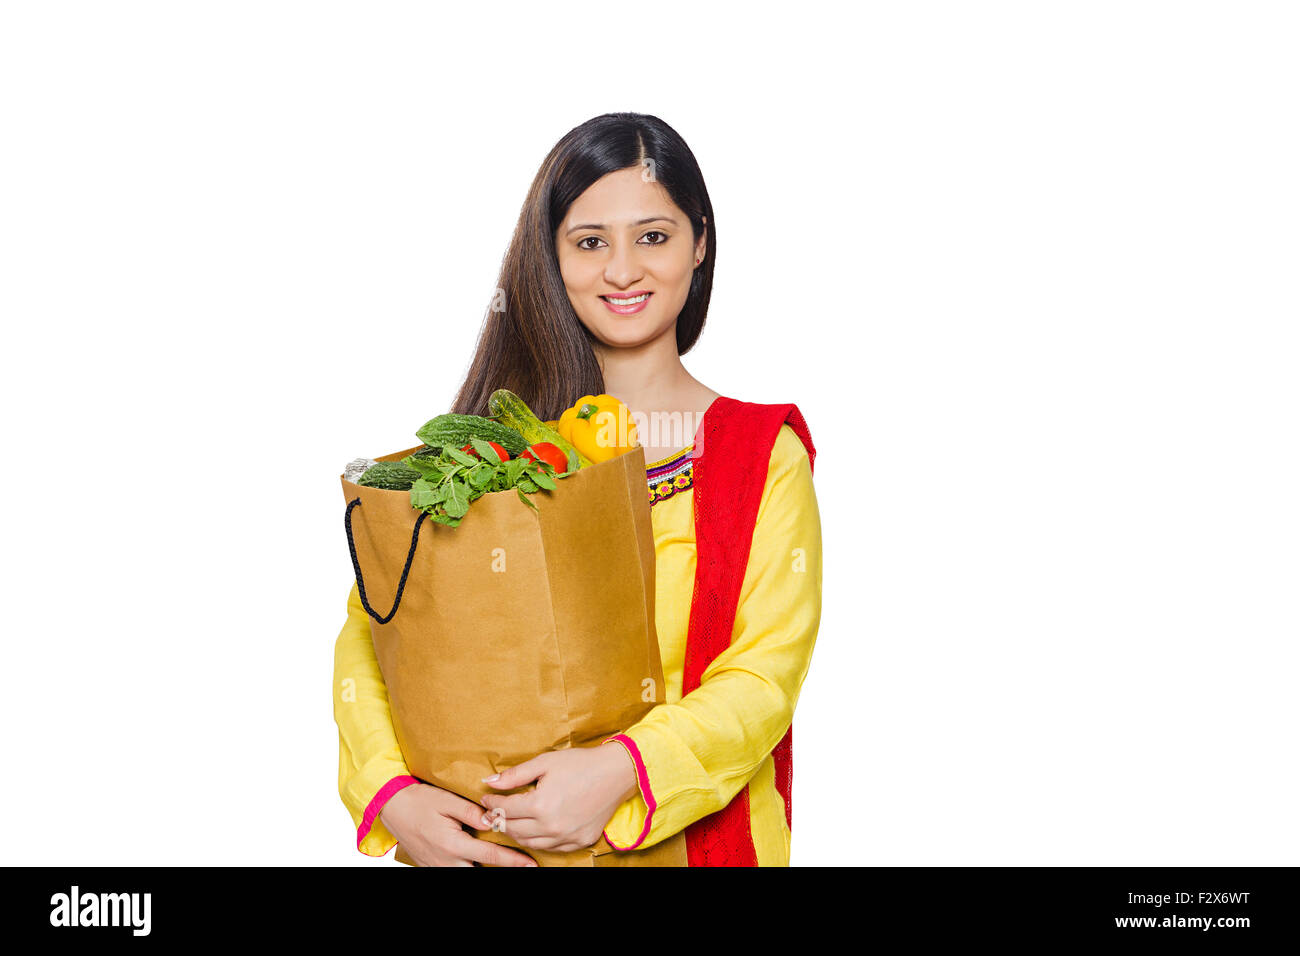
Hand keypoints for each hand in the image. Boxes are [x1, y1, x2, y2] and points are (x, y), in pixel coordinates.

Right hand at [379, 782, 537, 866]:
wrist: (391, 807)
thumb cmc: (419, 801)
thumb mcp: (447, 801)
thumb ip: (471, 812)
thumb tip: (493, 821)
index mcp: (452, 844)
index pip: (490, 856)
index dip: (513, 861)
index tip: (530, 865)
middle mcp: (445, 861)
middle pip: (481, 872)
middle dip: (502, 869)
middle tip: (523, 865)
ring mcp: (437, 867)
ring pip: (468, 874)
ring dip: (485, 868)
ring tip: (506, 861)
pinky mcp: (431, 867)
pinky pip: (455, 872)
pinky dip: (469, 867)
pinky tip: (478, 861)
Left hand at [479, 742, 639, 852]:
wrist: (617, 773)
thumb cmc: (580, 764)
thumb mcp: (544, 762)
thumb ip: (515, 775)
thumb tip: (489, 781)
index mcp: (540, 805)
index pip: (504, 809)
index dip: (491, 803)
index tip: (486, 798)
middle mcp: (551, 826)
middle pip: (513, 829)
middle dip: (498, 820)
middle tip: (492, 812)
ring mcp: (566, 837)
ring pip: (529, 843)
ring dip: (516, 833)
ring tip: (510, 821)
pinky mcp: (579, 841)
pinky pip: (551, 847)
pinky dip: (538, 840)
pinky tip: (535, 829)